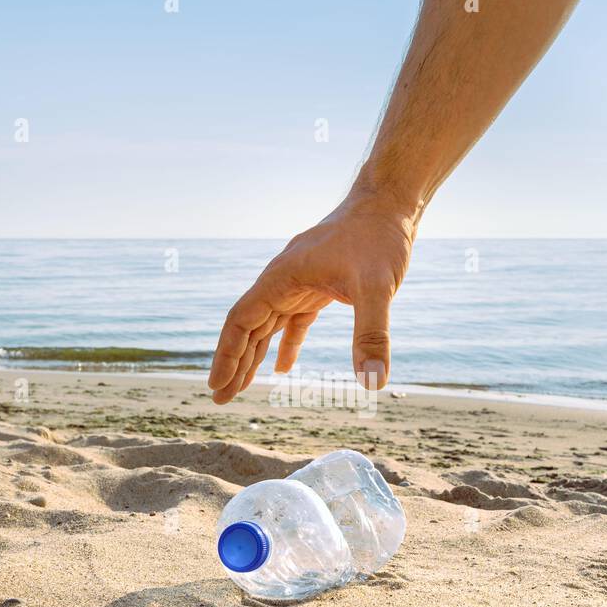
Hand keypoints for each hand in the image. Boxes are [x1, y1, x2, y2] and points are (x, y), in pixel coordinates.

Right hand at [208, 191, 416, 403]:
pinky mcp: (319, 287)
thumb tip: (373, 382)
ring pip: (267, 326)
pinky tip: (282, 369)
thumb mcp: (377, 287)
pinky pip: (292, 320)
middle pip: (247, 328)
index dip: (226, 355)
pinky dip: (285, 344)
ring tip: (240, 389)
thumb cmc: (378, 238)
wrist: (390, 206)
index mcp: (281, 278)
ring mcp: (300, 284)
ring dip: (253, 357)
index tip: (216, 385)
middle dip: (233, 364)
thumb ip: (372, 334)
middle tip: (220, 400)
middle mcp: (283, 281)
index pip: (240, 321)